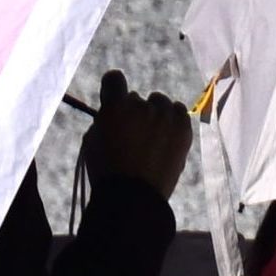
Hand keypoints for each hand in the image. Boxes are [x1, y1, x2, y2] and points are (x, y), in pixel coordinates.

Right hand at [79, 69, 191, 196]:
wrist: (133, 195)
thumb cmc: (106, 170)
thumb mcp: (92, 140)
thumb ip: (104, 120)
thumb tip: (115, 114)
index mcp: (115, 106)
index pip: (114, 79)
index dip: (112, 87)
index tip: (114, 97)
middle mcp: (141, 106)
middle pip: (138, 98)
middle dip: (133, 111)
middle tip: (133, 132)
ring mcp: (164, 117)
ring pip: (160, 103)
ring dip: (155, 113)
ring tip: (153, 134)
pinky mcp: (182, 129)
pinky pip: (179, 111)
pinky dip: (173, 118)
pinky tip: (168, 132)